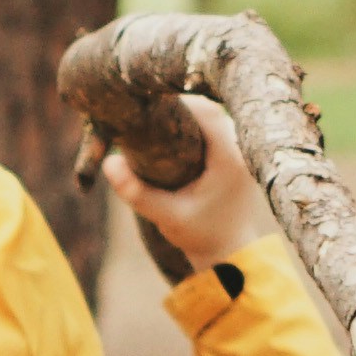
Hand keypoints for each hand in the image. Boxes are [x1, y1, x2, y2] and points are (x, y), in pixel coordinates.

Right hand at [102, 94, 268, 277]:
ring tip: (161, 115)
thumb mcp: (165, 216)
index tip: (149, 103)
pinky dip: (199, 123)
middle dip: (181, 105)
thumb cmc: (198, 236)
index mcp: (230, 159)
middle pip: (213, 109)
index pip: (206, 113)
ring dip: (191, 113)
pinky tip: (178, 127)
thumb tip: (109, 162)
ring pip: (218, 116)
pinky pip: (221, 127)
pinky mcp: (241, 155)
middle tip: (151, 108)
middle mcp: (243, 151)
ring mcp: (245, 152)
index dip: (178, 102)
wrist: (229, 253)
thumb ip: (136, 192)